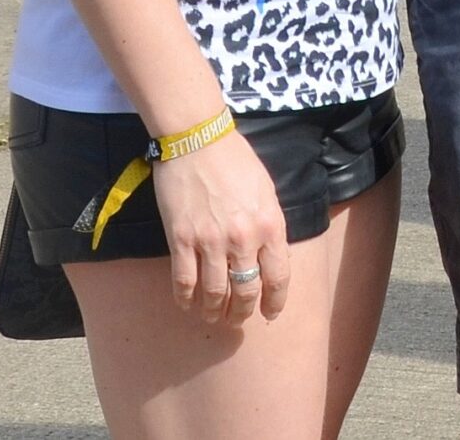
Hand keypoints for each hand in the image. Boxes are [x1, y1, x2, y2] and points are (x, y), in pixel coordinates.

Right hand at [154, 128, 290, 324]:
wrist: (198, 140)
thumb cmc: (236, 161)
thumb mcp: (267, 191)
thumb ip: (269, 225)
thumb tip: (268, 255)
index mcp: (270, 224)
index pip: (278, 276)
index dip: (274, 301)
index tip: (270, 314)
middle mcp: (243, 238)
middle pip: (246, 290)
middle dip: (243, 312)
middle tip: (238, 319)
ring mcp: (210, 241)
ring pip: (215, 293)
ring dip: (215, 312)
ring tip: (214, 317)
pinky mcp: (181, 240)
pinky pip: (183, 282)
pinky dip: (186, 300)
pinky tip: (188, 305)